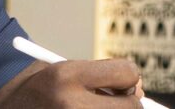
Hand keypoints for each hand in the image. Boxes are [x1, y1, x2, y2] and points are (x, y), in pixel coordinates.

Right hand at [0, 58, 142, 108]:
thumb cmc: (36, 91)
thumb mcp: (58, 70)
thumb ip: (95, 76)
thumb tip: (138, 86)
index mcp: (66, 75)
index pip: (126, 71)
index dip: (127, 75)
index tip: (123, 80)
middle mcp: (72, 104)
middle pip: (132, 106)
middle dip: (128, 102)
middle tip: (119, 100)